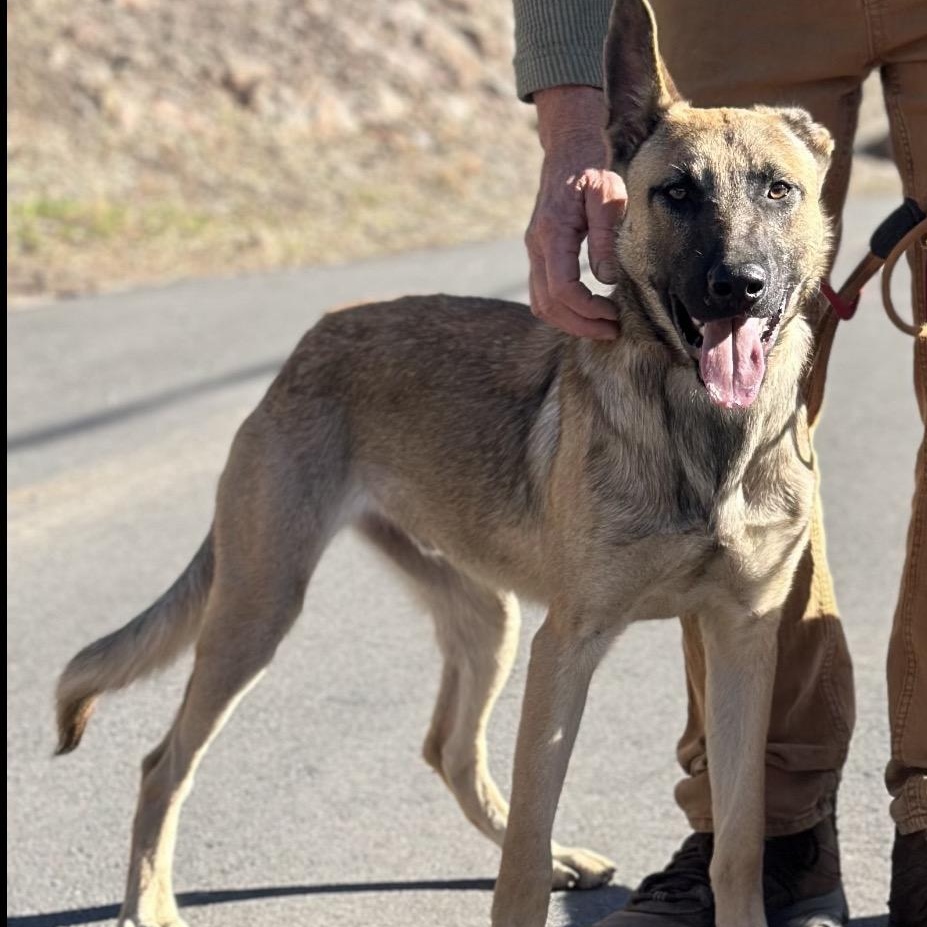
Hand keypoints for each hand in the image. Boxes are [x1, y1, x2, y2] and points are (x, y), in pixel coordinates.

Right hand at [527, 86, 626, 338]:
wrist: (568, 149)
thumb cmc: (593, 169)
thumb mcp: (608, 196)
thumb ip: (605, 238)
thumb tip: (606, 279)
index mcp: (552, 234)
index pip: (562, 290)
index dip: (587, 310)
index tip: (614, 315)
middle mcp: (536, 246)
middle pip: (548, 305)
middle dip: (580, 324)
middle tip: (612, 330)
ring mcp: (534, 251)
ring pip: (540, 304)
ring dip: (570, 322)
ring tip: (602, 325)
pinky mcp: (539, 253)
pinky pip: (542, 293)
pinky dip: (563, 310)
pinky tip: (589, 308)